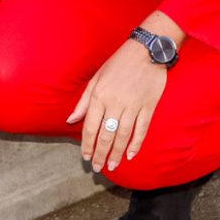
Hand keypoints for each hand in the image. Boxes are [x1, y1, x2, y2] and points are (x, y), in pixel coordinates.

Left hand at [67, 39, 167, 173]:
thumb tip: (71, 120)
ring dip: (116, 153)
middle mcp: (115, 103)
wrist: (146, 51)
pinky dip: (136, 143)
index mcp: (99, 96)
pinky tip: (130, 155)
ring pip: (123, 135)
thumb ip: (84, 102)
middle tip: (97, 168)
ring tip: (112, 166)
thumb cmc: (118, 64)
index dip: (87, 145)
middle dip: (100, 154)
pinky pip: (142, 129)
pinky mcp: (149, 106)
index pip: (90, 127)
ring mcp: (133, 105)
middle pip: (106, 135)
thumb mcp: (96, 79)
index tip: (85, 157)